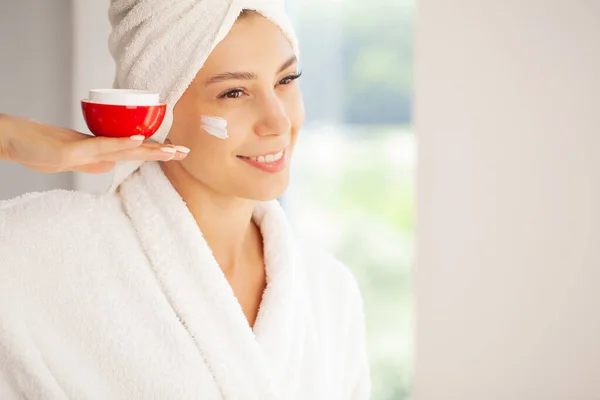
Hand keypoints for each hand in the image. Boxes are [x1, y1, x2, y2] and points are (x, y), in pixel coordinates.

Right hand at [0, 114, 188, 173]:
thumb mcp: (70, 161)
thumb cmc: (37, 148)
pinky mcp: (71, 149)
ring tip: (171, 149)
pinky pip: (100, 146)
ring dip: (148, 148)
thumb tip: (111, 166)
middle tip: (185, 151)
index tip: (176, 153)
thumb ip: (90, 162)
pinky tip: (135, 141)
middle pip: (134, 149)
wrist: (12, 138)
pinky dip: (119, 143)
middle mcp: (96, 147)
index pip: (132, 152)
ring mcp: (84, 147)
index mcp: (98, 150)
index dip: (154, 152)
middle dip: (161, 151)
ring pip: (123, 147)